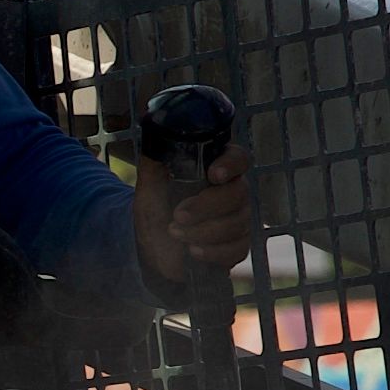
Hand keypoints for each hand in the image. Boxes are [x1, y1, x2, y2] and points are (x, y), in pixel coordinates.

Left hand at [135, 150, 252, 283]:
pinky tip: (192, 251)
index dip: (231, 164)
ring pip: (237, 224)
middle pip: (238, 194)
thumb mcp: (150, 183)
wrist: (151, 244)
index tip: (214, 174)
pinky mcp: (238, 245)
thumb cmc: (155, 207)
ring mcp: (239, 219)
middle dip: (206, 207)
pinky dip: (213, 252)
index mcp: (217, 168)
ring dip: (203, 232)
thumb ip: (156, 160)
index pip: (239, 158)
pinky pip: (237, 249)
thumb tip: (158, 137)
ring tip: (175, 233)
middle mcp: (233, 191)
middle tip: (177, 216)